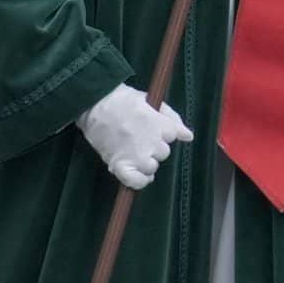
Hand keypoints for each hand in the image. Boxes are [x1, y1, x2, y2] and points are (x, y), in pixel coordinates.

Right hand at [76, 83, 192, 190]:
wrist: (95, 105)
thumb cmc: (123, 99)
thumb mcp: (151, 101)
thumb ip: (172, 118)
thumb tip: (188, 136)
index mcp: (159, 125)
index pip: (173, 136)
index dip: (163, 132)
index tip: (152, 127)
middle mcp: (152, 143)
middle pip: (163, 153)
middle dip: (154, 147)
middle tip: (139, 137)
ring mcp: (136, 156)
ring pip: (152, 167)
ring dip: (146, 162)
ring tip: (133, 151)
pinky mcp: (121, 166)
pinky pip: (138, 182)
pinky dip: (139, 181)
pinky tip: (135, 172)